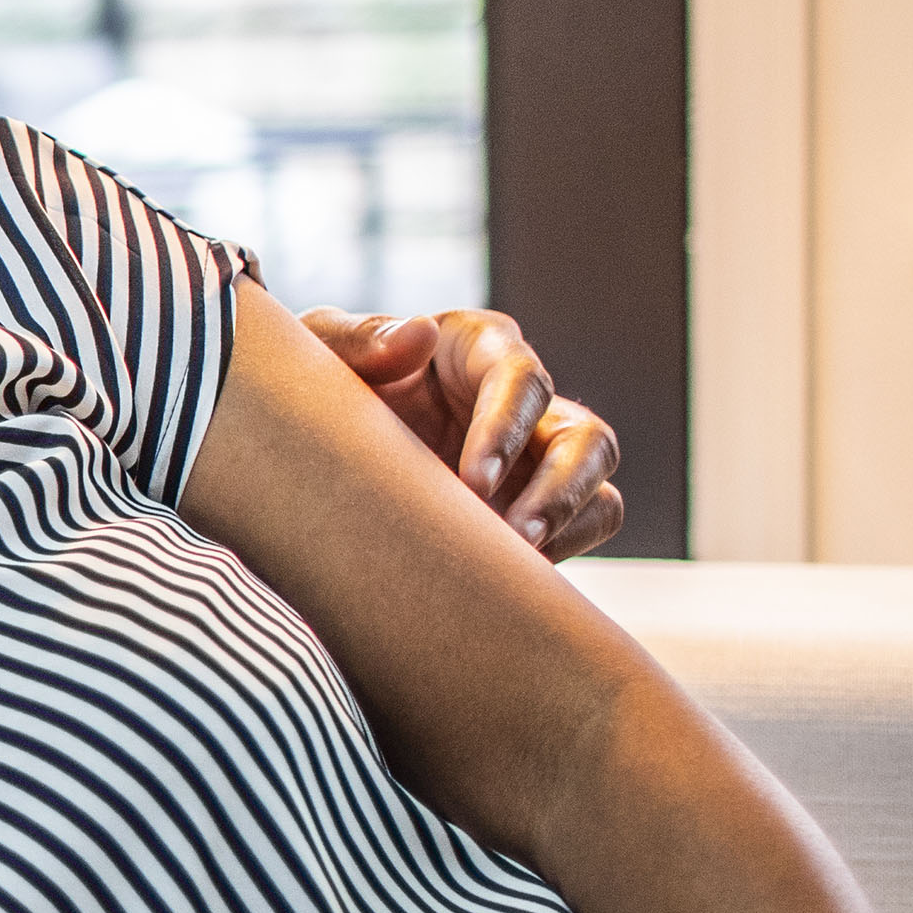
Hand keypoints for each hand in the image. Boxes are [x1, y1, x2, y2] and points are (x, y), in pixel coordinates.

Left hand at [295, 306, 625, 559]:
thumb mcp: (322, 350)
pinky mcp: (534, 506)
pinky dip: (565, 551)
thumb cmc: (323, 383)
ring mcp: (536, 457)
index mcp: (477, 348)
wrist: (315, 450)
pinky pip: (584, 528)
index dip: (507, 428)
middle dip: (559, 488)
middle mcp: (521, 401)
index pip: (520, 378)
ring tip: (524, 561)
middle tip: (514, 535)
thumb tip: (418, 336)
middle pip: (585, 436)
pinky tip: (512, 577)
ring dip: (571, 524)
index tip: (473, 481)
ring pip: (597, 487)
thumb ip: (359, 339)